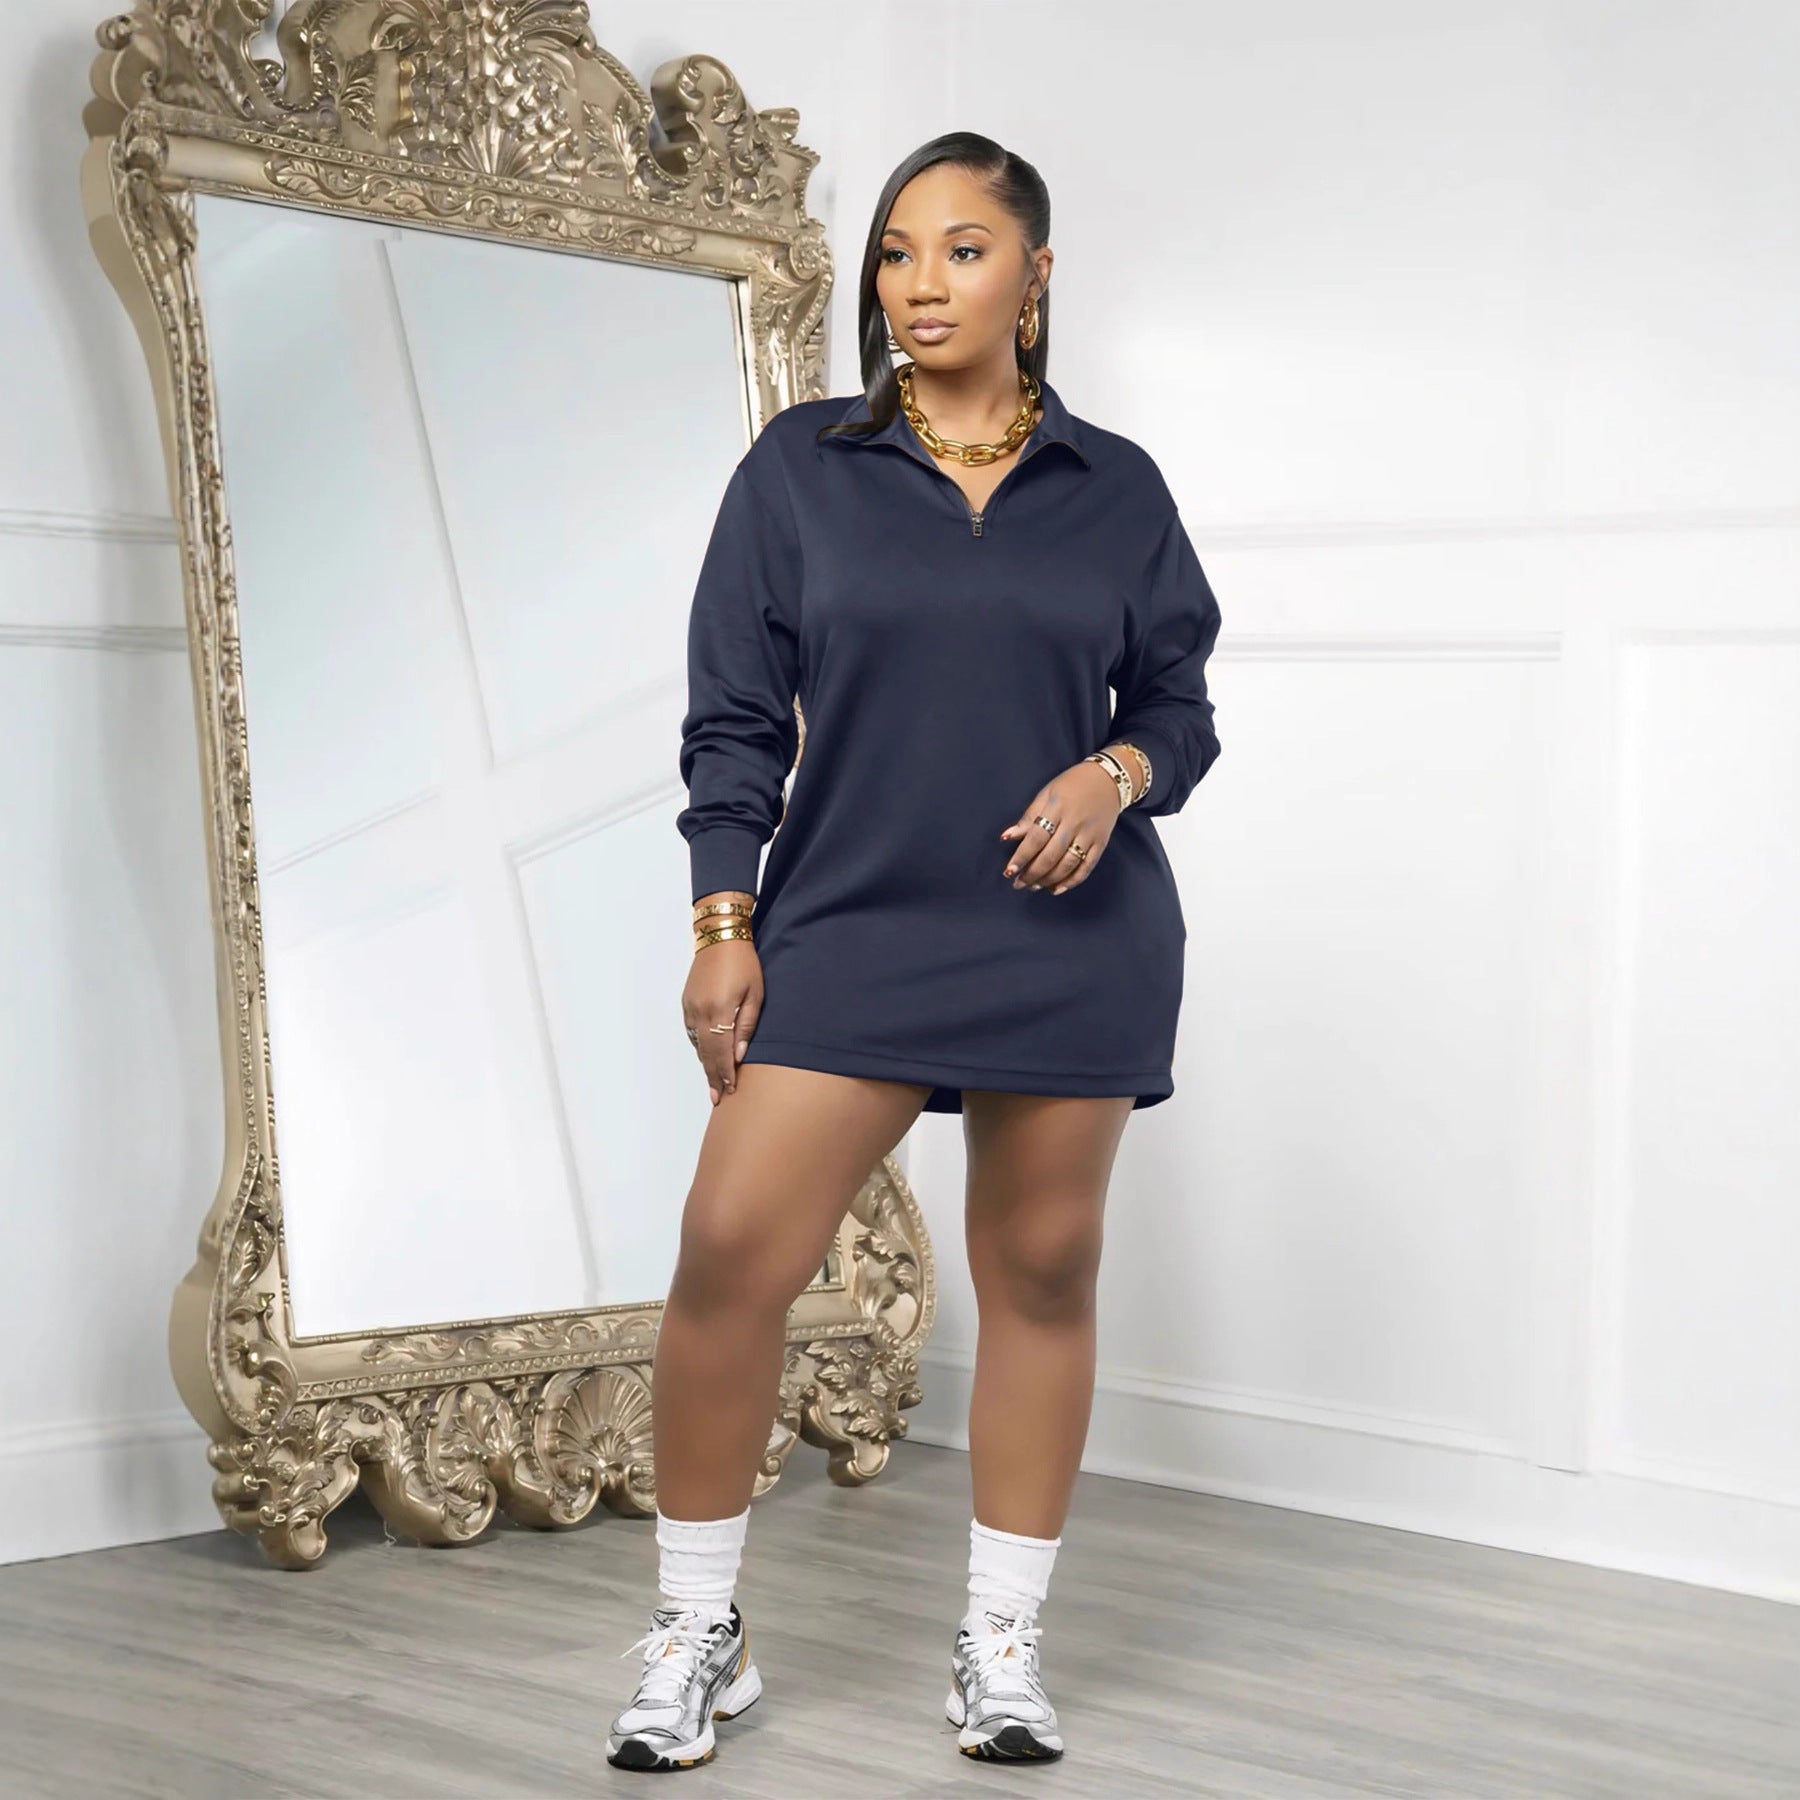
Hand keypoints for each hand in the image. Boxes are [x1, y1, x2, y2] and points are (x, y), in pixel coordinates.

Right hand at [682, 939, 763, 1104]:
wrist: (719, 937)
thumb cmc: (743, 963)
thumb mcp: (755, 994)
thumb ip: (746, 1025)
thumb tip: (740, 1054)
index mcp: (719, 1011)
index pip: (721, 1052)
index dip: (725, 1074)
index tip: (729, 1091)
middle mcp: (700, 1012)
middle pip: (706, 1053)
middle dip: (713, 1077)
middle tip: (717, 1098)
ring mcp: (690, 1008)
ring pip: (697, 1044)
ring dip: (706, 1063)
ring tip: (714, 1082)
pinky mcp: (686, 1002)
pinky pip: (692, 1032)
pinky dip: (700, 1047)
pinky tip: (707, 1055)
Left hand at [999, 760, 1123, 894]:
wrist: (1108, 780)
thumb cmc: (1072, 785)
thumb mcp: (1047, 793)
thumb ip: (1029, 817)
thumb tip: (1008, 837)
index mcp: (1057, 807)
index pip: (1037, 837)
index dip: (1022, 856)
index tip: (1009, 870)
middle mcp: (1075, 822)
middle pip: (1051, 855)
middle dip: (1032, 873)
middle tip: (1018, 883)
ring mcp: (1090, 834)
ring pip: (1068, 864)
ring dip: (1049, 880)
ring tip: (1034, 886)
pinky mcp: (1101, 843)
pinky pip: (1086, 867)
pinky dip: (1071, 881)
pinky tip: (1056, 889)